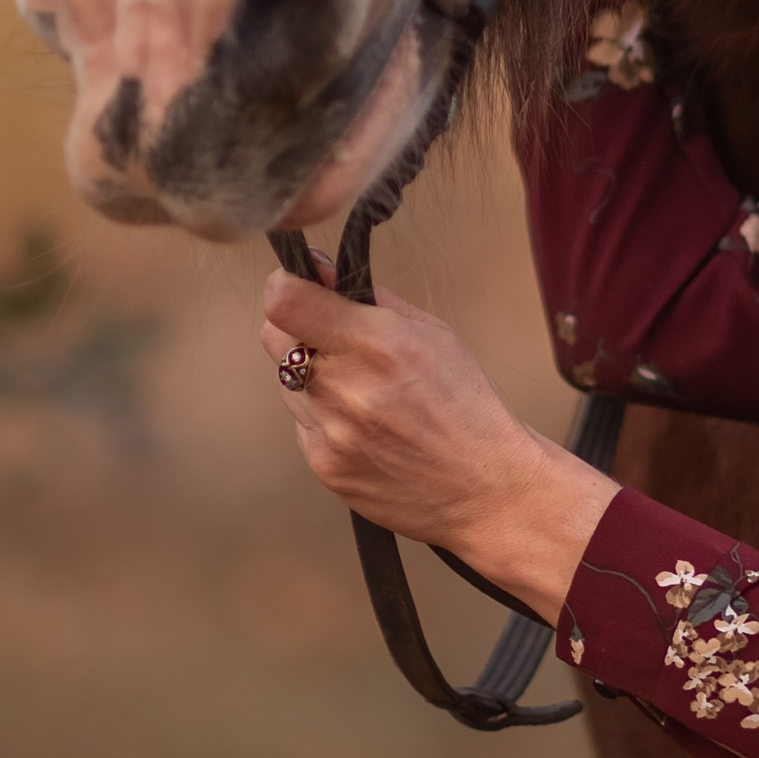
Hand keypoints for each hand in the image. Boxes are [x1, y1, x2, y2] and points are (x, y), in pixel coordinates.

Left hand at [259, 268, 616, 619]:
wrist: (484, 487)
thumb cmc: (466, 403)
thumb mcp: (433, 333)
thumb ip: (371, 299)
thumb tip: (318, 270)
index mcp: (377, 344)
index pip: (283, 301)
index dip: (285, 285)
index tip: (299, 286)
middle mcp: (345, 388)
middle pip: (273, 336)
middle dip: (297, 326)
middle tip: (333, 336)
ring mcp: (330, 431)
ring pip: (285, 380)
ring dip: (313, 375)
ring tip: (363, 390)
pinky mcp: (323, 465)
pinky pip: (302, 423)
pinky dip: (325, 417)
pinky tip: (367, 426)